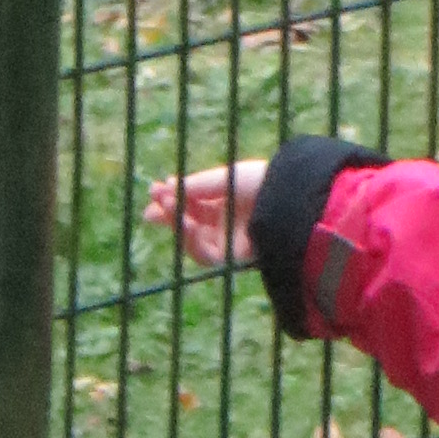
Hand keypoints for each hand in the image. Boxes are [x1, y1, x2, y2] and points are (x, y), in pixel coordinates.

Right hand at [144, 158, 269, 267]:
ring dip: (176, 224)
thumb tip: (165, 186)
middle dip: (168, 211)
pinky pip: (204, 255)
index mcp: (225, 198)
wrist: (286, 200)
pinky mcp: (232, 259)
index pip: (192, 201)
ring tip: (167, 207)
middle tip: (152, 200)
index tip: (156, 187)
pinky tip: (185, 224)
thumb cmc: (260, 182)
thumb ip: (195, 186)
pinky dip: (191, 241)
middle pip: (188, 221)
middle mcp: (225, 221)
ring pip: (192, 239)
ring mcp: (227, 240)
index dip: (173, 196)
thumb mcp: (223, 179)